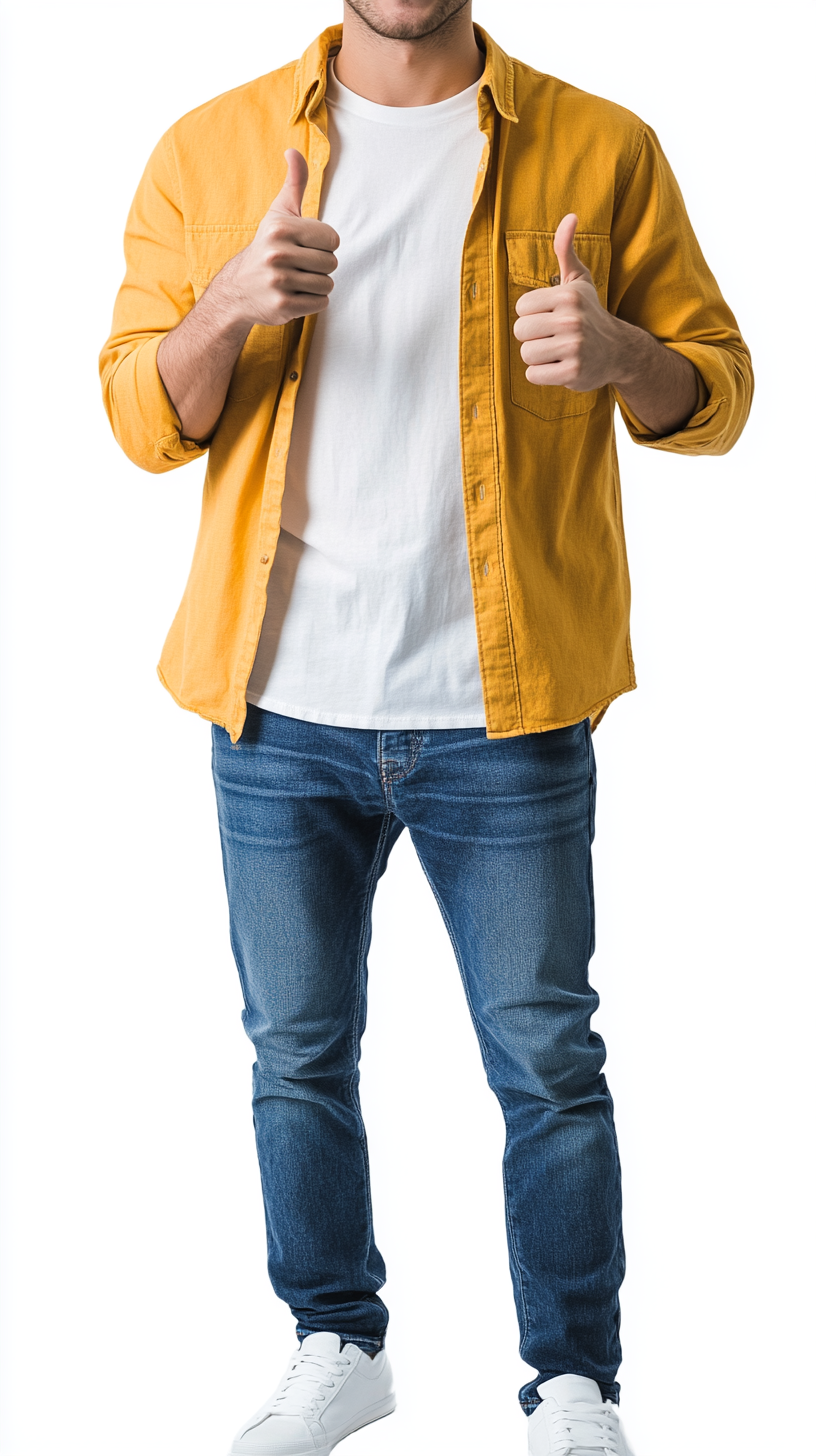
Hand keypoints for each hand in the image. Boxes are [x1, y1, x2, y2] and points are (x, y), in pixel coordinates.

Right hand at [218, 149, 339, 328]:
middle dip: (321, 266)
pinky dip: (312, 302)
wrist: (238, 288)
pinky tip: (294, 295)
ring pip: (327, 285)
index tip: (305, 246)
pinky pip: (320, 304)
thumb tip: (293, 150)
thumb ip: (294, 183)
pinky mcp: (282, 306)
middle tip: (299, 266)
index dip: (324, 244)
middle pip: (331, 263)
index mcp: (280, 228)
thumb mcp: (278, 213)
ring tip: (296, 281)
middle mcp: (277, 254)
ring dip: (317, 285)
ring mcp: (279, 282)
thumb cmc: (266, 246)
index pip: (332, 239)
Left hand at [513, 213, 623, 391]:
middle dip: (533, 336)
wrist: (618, 350)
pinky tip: (559, 367)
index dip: (531, 315)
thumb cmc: (590, 313)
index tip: (551, 317)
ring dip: (538, 357)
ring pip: (527, 354)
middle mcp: (572, 320)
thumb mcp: (580, 280)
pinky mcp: (573, 372)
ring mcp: (574, 347)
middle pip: (521, 331)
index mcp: (568, 296)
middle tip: (553, 337)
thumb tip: (570, 216)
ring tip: (557, 351)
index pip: (520, 308)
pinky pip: (534, 375)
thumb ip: (566, 250)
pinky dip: (542, 375)